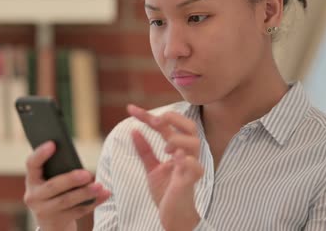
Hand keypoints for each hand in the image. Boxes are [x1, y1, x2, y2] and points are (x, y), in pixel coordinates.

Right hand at [23, 141, 111, 230]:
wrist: (51, 222)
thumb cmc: (55, 191)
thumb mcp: (52, 179)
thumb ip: (59, 169)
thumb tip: (76, 161)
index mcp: (32, 180)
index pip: (32, 164)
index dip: (40, 154)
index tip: (53, 143)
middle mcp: (34, 196)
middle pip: (53, 186)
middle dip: (71, 179)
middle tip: (88, 174)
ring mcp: (45, 211)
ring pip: (67, 200)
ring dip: (85, 193)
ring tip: (100, 186)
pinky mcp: (58, 221)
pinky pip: (78, 211)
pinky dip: (94, 202)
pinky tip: (105, 194)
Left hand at [127, 104, 202, 230]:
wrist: (172, 216)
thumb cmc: (166, 191)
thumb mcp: (151, 167)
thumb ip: (144, 150)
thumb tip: (133, 130)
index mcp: (177, 148)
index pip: (166, 125)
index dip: (147, 115)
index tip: (130, 109)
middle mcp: (187, 154)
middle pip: (190, 126)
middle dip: (172, 118)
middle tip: (154, 120)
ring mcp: (191, 166)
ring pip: (194, 143)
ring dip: (178, 139)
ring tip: (165, 147)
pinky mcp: (191, 180)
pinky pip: (195, 166)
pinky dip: (186, 160)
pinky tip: (175, 157)